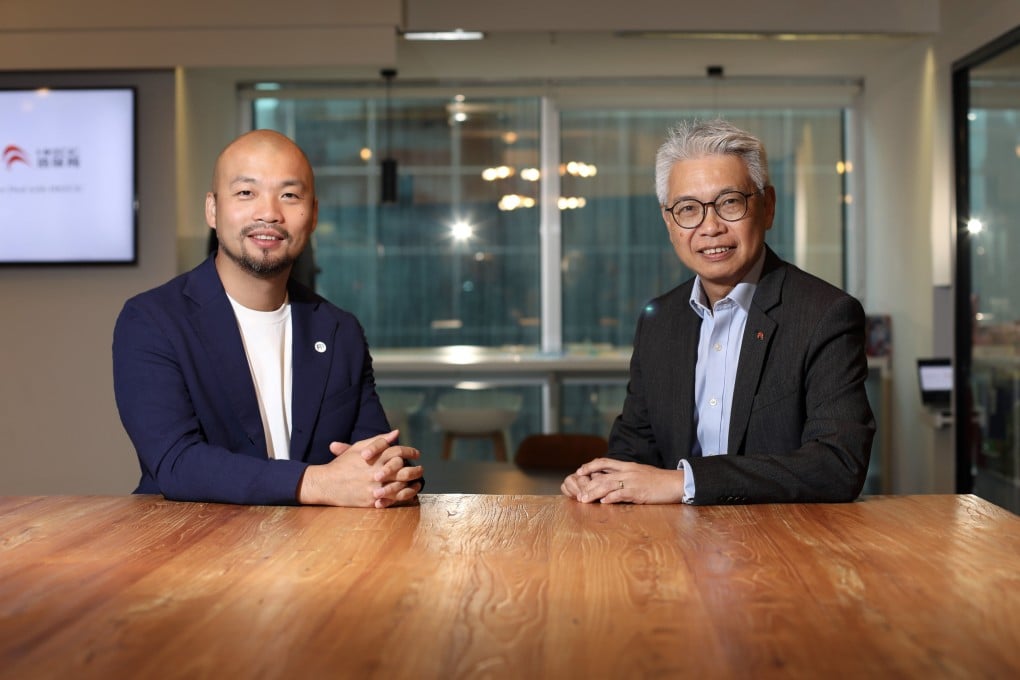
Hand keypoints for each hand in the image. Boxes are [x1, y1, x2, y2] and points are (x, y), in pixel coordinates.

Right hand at [298, 430, 423, 507]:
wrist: (325, 483)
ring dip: (412, 484)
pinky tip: (410, 494)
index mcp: (374, 457)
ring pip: (401, 486)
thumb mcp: (359, 448)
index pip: (398, 451)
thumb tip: (396, 433)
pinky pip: (393, 499)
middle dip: (416, 470)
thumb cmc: (342, 464)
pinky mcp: (371, 500)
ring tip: (418, 482)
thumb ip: (379, 440)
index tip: (416, 454)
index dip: (410, 452)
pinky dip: (404, 496)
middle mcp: (376, 471)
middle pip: (403, 470)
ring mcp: (374, 487)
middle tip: (421, 469)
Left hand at [561, 457, 683, 504]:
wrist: (676, 482)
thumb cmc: (659, 480)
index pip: (604, 462)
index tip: (579, 471)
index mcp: (627, 466)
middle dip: (588, 485)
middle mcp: (628, 471)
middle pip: (602, 476)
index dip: (590, 466)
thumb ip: (626, 475)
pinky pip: (621, 493)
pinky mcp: (639, 491)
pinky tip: (603, 502)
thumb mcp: (640, 473)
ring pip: (608, 485)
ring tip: (584, 500)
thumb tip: (613, 481)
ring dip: (594, 493)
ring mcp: (633, 481)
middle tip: (578, 494)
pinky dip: (611, 498)